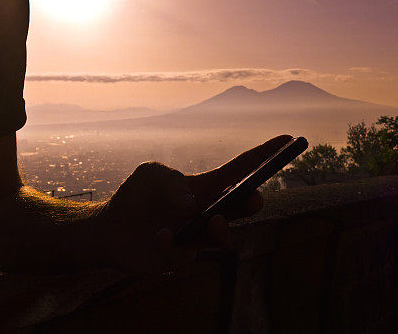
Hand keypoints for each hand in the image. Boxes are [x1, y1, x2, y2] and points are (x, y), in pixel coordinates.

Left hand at [93, 135, 292, 272]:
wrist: (108, 230)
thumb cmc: (135, 197)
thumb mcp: (150, 175)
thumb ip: (171, 182)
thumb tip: (192, 204)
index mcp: (207, 187)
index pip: (242, 169)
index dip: (266, 154)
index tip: (289, 139)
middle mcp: (209, 212)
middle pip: (244, 207)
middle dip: (253, 203)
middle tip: (253, 200)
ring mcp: (198, 237)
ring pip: (224, 240)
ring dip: (222, 232)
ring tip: (212, 222)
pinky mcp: (182, 259)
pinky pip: (189, 259)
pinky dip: (174, 247)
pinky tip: (161, 236)